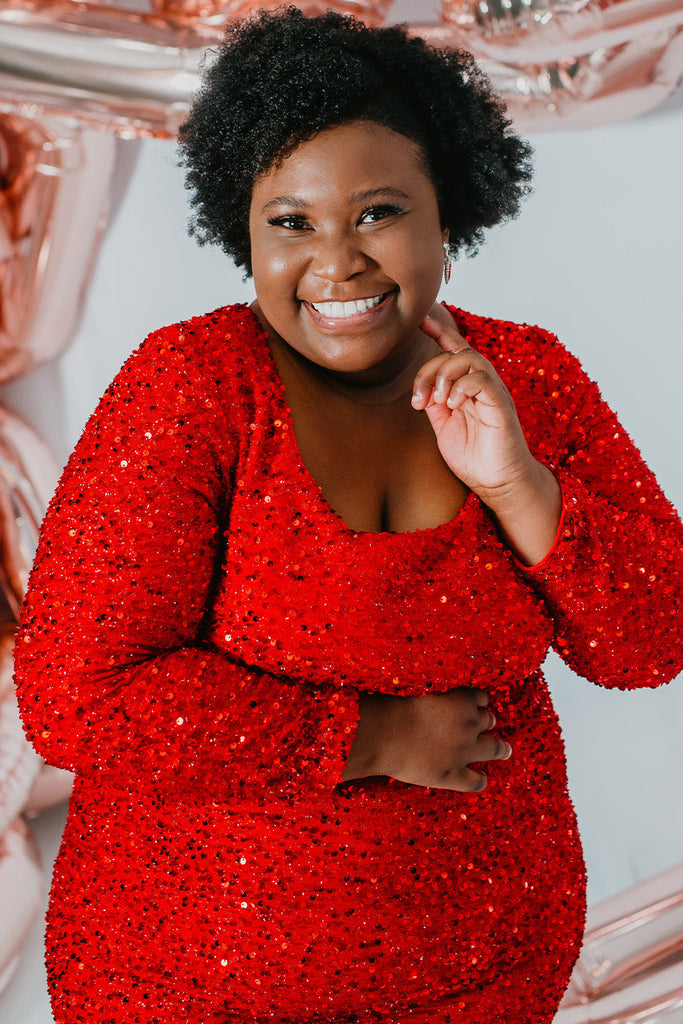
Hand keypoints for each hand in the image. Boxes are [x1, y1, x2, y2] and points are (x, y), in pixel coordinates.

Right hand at [342, 687, 511, 791]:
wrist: (384, 735)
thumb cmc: (395, 708)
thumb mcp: (420, 693)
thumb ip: (436, 696)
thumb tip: (437, 697)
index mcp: (462, 701)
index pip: (480, 697)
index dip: (477, 700)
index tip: (476, 703)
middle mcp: (470, 725)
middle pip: (488, 719)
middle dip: (487, 720)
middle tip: (489, 722)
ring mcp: (464, 752)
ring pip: (493, 748)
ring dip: (500, 748)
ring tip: (506, 750)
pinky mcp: (454, 775)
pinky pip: (475, 781)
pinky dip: (480, 780)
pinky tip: (483, 780)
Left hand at [412, 304, 537, 505]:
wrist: (497, 483)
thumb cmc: (474, 457)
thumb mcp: (443, 426)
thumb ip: (434, 402)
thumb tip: (420, 386)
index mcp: (468, 387)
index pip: (455, 350)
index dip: (440, 332)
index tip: (421, 322)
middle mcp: (482, 385)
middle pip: (456, 352)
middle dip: (429, 370)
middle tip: (418, 400)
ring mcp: (493, 393)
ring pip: (470, 358)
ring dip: (445, 374)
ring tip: (437, 401)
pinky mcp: (501, 405)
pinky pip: (483, 379)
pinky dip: (462, 386)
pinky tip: (453, 404)